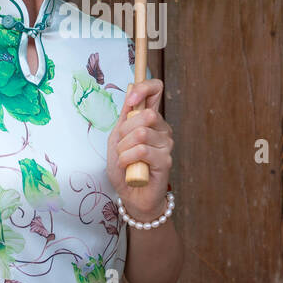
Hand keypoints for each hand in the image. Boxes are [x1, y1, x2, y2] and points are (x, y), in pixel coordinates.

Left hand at [107, 77, 173, 222]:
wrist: (131, 194)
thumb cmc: (124, 167)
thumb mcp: (117, 138)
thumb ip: (125, 116)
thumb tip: (132, 89)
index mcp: (150, 119)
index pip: (156, 90)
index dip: (145, 87)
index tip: (131, 99)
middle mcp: (162, 128)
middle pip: (146, 114)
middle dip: (125, 131)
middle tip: (121, 145)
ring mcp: (166, 144)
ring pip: (141, 133)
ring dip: (124, 148)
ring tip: (124, 159)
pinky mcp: (165, 160)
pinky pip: (142, 150)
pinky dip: (127, 158)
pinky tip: (127, 166)